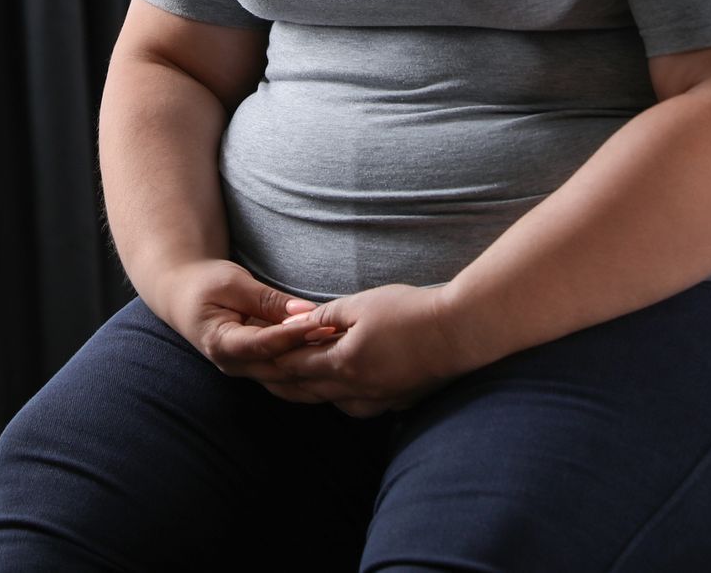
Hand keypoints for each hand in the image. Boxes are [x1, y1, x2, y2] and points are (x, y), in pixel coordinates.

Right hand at [152, 259, 343, 390]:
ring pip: (285, 377)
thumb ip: (267, 300)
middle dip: (311, 356)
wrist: (183, 294)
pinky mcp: (256, 366)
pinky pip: (285, 373)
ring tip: (345, 349)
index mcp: (221, 343)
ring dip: (314, 366)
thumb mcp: (233, 283)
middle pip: (278, 368)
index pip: (263, 345)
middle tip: (344, 341)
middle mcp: (233, 365)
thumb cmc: (205, 283)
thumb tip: (305, 312)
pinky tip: (333, 356)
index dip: (293, 337)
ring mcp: (245, 369)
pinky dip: (308, 367)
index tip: (322, 326)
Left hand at [262, 283, 468, 418]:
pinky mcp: (397, 402)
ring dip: (310, 393)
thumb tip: (297, 324)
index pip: (295, 366)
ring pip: (332, 402)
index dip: (271, 360)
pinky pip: (358, 406)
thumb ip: (326, 315)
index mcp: (343, 363)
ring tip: (293, 383)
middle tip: (260, 376)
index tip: (252, 356)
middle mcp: (356, 390)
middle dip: (282, 383)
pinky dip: (340, 397)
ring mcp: (378, 400)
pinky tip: (340, 388)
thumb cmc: (410, 311)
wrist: (459, 332)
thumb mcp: (362, 304)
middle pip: (308, 391)